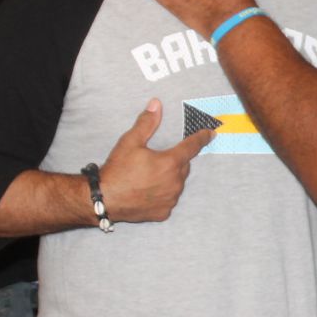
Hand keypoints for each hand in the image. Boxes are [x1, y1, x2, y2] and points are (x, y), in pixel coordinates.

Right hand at [100, 99, 212, 222]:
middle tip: (157, 158)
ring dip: (170, 177)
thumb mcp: (130, 141)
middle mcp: (175, 182)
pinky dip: (163, 193)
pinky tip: (149, 190)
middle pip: (183, 166)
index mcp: (170, 163)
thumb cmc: (118, 170)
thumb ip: (147, 123)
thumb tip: (156, 104)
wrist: (105, 199)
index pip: (192, 147)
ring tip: (150, 175)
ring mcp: (170, 199)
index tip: (211, 133)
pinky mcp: (163, 212)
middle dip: (176, 160)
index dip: (202, 138)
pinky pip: (169, 199)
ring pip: (177, 183)